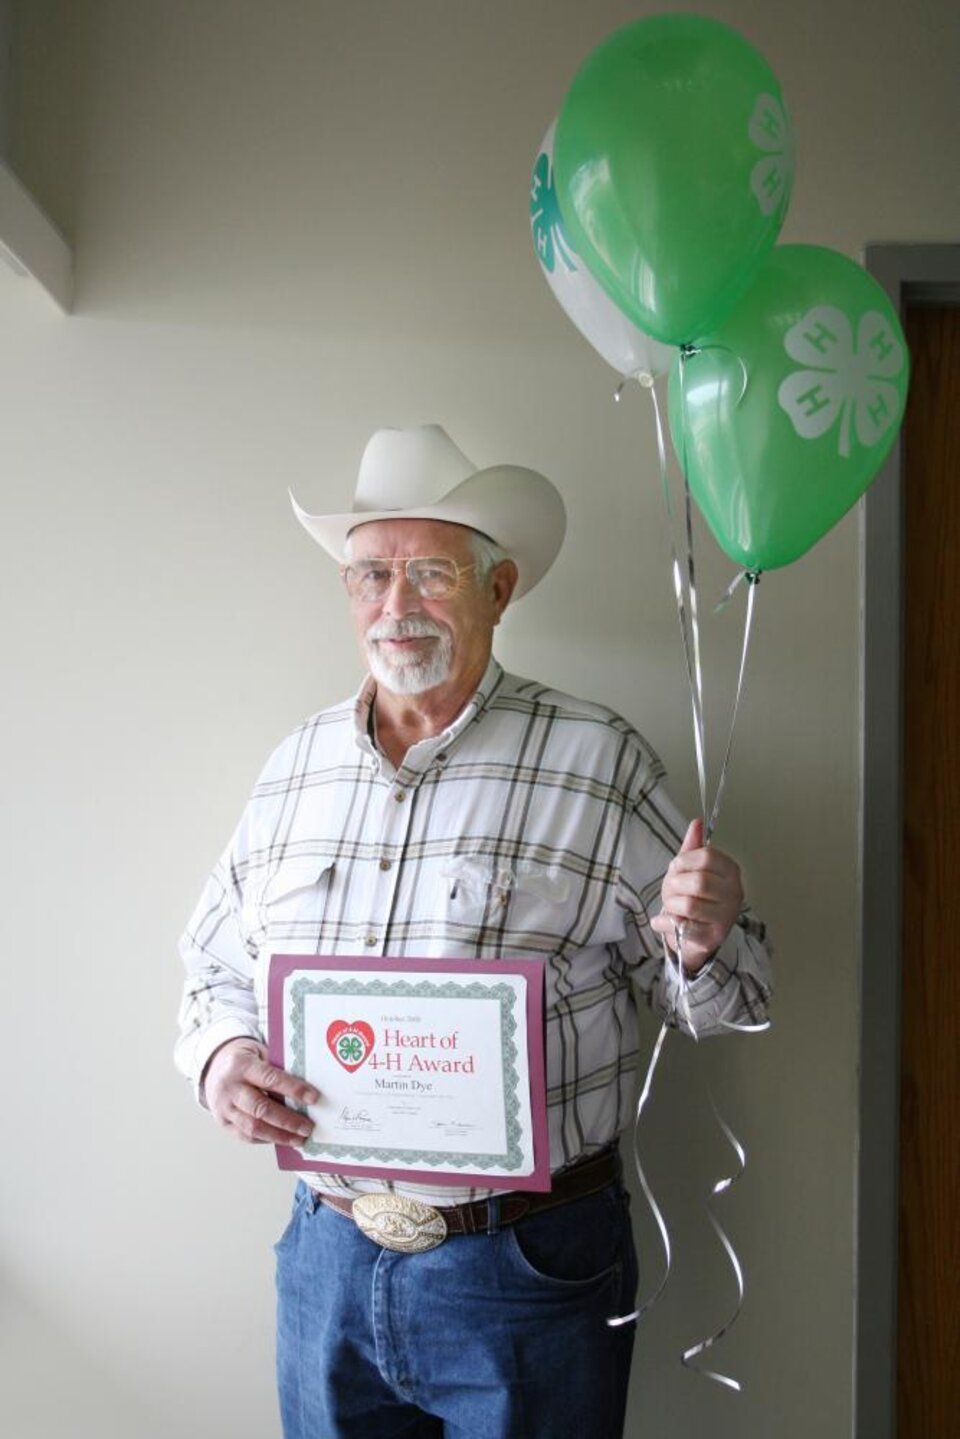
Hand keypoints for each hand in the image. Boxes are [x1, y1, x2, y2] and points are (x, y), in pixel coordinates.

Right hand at [203, 1038, 319, 1144]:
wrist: (216, 1068)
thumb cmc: (247, 1061)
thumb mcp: (260, 1054)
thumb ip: (278, 1069)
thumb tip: (305, 1092)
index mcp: (241, 1065)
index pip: (270, 1078)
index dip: (293, 1089)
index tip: (313, 1098)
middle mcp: (229, 1087)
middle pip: (261, 1108)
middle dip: (288, 1120)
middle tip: (308, 1127)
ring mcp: (223, 1107)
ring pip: (253, 1127)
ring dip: (279, 1136)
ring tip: (299, 1139)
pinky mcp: (223, 1123)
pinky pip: (246, 1136)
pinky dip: (267, 1139)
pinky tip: (282, 1139)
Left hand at [652, 819, 743, 972]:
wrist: (694, 935)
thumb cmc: (693, 897)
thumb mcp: (692, 869)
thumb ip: (693, 847)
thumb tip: (697, 822)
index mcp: (731, 872)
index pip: (707, 856)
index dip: (684, 860)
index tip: (675, 867)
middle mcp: (734, 894)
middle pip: (698, 881)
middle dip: (674, 884)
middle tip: (669, 890)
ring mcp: (725, 918)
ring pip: (690, 904)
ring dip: (670, 904)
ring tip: (669, 906)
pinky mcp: (711, 938)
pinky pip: (682, 926)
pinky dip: (664, 922)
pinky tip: (661, 920)